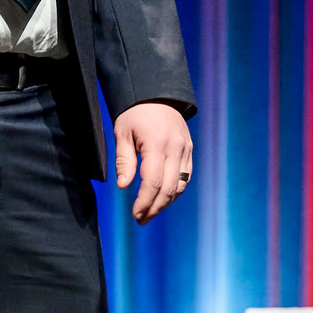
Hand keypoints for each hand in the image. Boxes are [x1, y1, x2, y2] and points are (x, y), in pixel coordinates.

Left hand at [114, 100, 192, 223]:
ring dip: (166, 202)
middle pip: (169, 188)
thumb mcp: (123, 132)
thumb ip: (124, 160)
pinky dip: (176, 190)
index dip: (144, 202)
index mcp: (157, 144)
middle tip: (141, 219)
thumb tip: (124, 186)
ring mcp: (185, 149)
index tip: (135, 214)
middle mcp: (176, 148)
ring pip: (180, 185)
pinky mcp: (189, 149)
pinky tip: (163, 197)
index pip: (153, 182)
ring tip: (150, 212)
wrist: (157, 92)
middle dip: (155, 207)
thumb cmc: (135, 112)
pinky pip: (186, 176)